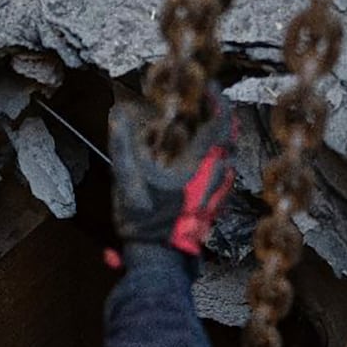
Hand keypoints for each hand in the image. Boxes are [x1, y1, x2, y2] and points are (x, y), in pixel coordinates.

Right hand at [108, 89, 235, 255]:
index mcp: (199, 164)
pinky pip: (220, 174)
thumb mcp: (127, 179)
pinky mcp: (214, 205)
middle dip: (215, 117)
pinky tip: (189, 164)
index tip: (206, 86)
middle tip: (199, 107)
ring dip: (213, 140)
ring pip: (226, 155)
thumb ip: (123, 144)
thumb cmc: (144, 221)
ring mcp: (218, 192)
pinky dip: (210, 160)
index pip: (221, 122)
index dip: (218, 99)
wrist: (159, 260)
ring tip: (191, 134)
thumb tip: (117, 114)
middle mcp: (216, 175)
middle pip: (228, 136)